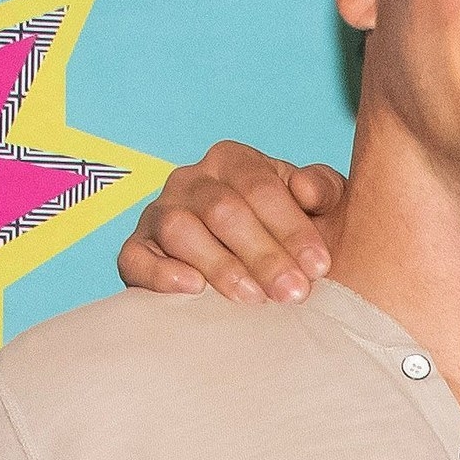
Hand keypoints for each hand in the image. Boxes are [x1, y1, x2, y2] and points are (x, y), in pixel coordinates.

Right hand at [116, 142, 345, 305]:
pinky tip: (194, 290)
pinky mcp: (138, 250)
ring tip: (253, 298)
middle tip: (293, 293)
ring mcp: (160, 213)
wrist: (252, 271)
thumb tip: (306, 189)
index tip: (319, 266)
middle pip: (222, 210)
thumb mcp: (318, 209)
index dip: (291, 227)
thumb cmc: (289, 237)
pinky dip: (160, 273)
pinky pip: (136, 257)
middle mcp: (191, 180)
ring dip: (220, 266)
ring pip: (181, 230)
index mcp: (233, 161)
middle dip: (263, 254)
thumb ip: (324, 190)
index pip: (259, 187)